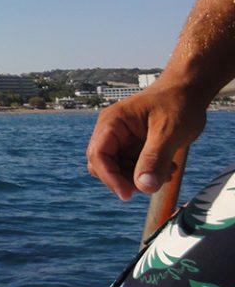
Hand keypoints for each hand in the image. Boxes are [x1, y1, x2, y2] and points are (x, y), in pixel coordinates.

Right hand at [86, 80, 206, 199]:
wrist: (188, 91)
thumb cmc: (177, 104)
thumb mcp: (168, 132)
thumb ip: (155, 159)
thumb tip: (143, 188)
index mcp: (112, 123)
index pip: (98, 155)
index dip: (109, 177)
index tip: (128, 195)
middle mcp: (111, 131)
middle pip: (102, 165)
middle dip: (123, 179)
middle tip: (150, 185)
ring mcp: (121, 139)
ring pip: (117, 169)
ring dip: (138, 178)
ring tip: (166, 174)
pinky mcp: (133, 146)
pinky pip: (131, 167)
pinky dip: (147, 174)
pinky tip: (167, 169)